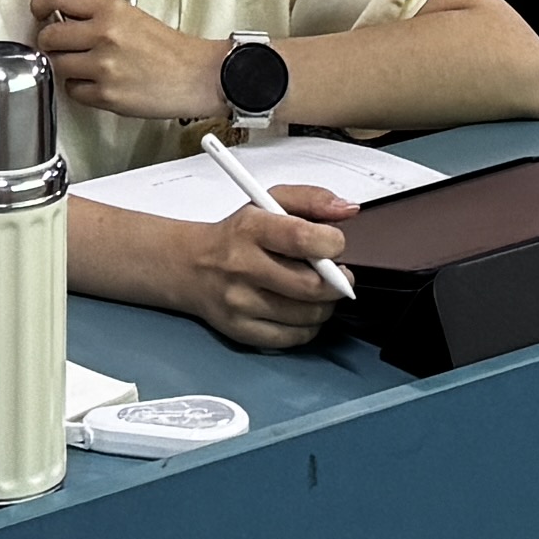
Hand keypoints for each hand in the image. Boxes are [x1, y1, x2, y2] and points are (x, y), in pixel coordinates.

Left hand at [23, 0, 228, 128]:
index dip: (40, 3)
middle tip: (61, 44)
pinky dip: (80, 89)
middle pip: (48, 36)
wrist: (196, 75)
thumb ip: (94, 13)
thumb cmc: (168, 48)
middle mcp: (104, 34)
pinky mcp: (106, 95)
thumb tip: (59, 13)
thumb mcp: (131, 15)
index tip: (38, 9)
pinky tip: (98, 82)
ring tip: (85, 65)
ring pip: (56, 65)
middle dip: (50, 42)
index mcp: (111, 9)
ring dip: (65, 66)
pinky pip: (72, 91)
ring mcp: (104, 66)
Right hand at [170, 193, 360, 351]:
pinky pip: (295, 337)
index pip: (302, 238)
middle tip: (337, 273)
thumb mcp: (268, 202)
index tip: (335, 244)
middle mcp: (242, 267)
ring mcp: (240, 303)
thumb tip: (349, 210)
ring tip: (318, 290)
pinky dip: (309, 325)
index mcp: (251, 229)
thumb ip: (312, 200)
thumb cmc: (236, 235)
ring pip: (308, 314)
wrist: (188, 265)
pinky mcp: (241, 330)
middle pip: (312, 285)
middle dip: (337, 281)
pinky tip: (302, 309)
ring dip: (326, 304)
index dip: (332, 243)